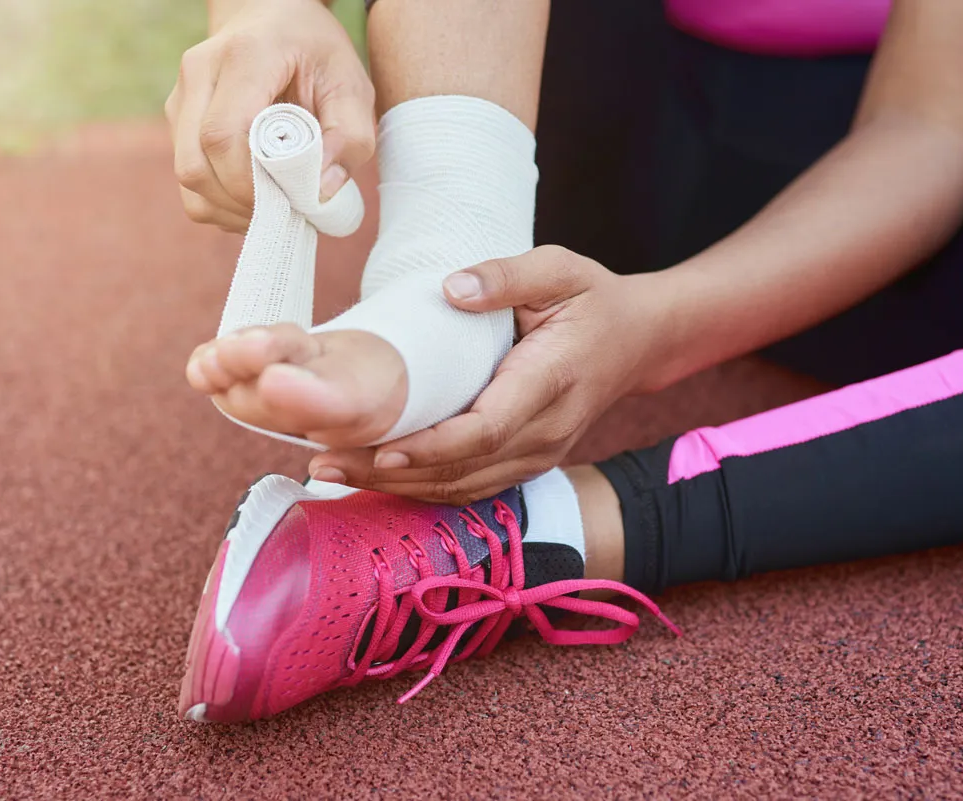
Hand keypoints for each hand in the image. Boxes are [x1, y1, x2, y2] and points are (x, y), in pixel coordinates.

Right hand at [164, 0, 374, 232]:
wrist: (272, 16)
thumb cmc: (316, 52)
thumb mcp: (351, 84)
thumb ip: (350, 137)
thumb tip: (320, 193)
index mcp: (243, 57)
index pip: (223, 136)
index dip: (250, 185)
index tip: (291, 202)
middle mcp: (199, 75)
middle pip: (195, 164)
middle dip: (241, 203)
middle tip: (287, 211)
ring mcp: (181, 99)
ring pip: (187, 178)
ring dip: (229, 208)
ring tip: (274, 206)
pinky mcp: (178, 121)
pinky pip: (189, 182)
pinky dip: (220, 203)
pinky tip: (255, 198)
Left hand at [309, 245, 666, 504]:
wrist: (637, 343)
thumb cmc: (593, 301)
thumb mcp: (560, 269)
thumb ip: (507, 276)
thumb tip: (450, 290)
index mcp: (552, 379)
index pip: (488, 427)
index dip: (433, 445)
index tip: (381, 447)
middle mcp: (547, 431)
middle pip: (465, 468)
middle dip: (393, 471)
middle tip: (325, 460)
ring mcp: (539, 455)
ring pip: (464, 487)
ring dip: (398, 486)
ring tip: (334, 471)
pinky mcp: (526, 464)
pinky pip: (470, 487)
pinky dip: (421, 487)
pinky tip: (374, 477)